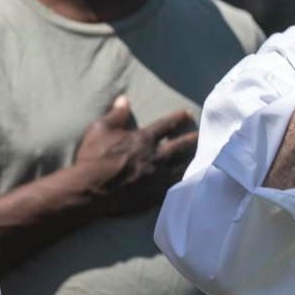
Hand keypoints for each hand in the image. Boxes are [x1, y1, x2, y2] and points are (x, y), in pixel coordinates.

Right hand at [73, 98, 198, 215]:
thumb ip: (116, 114)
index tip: (188, 113)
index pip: (166, 125)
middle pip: (181, 146)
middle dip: (193, 139)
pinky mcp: (154, 195)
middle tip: (204, 136)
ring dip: (193, 162)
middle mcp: (156, 157)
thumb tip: (124, 99)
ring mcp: (157, 177)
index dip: (178, 118)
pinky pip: (174, 188)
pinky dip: (183, 184)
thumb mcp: (100, 129)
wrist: (91, 189)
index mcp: (144, 139)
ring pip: (182, 168)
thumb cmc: (93, 157)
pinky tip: (189, 182)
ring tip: (203, 158)